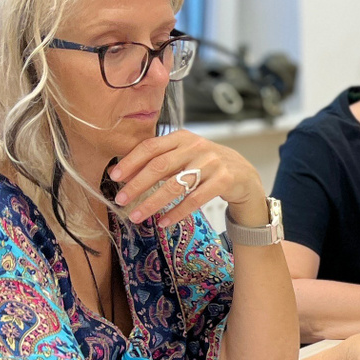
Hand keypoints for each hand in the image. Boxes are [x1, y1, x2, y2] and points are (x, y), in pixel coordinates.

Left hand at [109, 131, 266, 228]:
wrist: (244, 174)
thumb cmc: (208, 165)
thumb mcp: (186, 154)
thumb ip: (162, 158)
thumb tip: (128, 173)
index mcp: (182, 137)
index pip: (150, 147)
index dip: (131, 161)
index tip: (114, 176)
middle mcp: (196, 146)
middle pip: (159, 166)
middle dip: (136, 184)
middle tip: (120, 199)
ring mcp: (211, 163)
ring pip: (174, 185)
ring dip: (151, 203)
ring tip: (136, 215)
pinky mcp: (223, 180)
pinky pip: (194, 200)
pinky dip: (176, 212)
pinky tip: (163, 222)